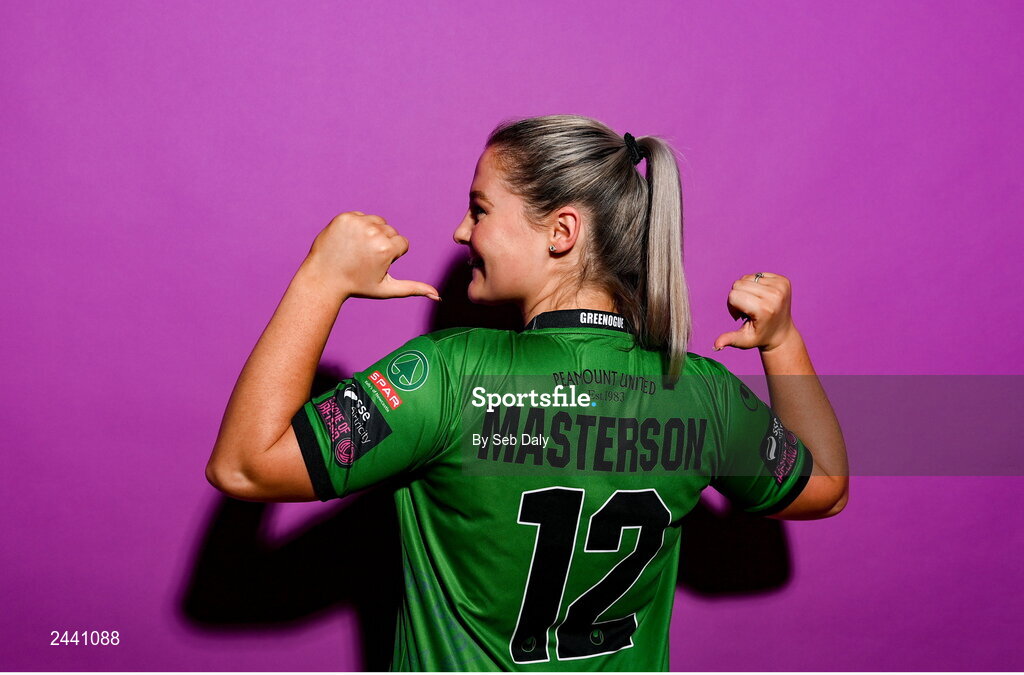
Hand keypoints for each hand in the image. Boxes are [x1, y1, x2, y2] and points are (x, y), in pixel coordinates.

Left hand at [306, 211, 439, 300]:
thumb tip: (438, 295)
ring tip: (356, 249)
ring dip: (371, 233)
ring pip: (377, 222)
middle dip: (382, 243)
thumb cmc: (357, 285)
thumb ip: (413, 289)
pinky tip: (347, 242)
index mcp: (387, 249)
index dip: (391, 256)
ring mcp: (357, 223)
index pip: (402, 243)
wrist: (323, 278)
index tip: (374, 265)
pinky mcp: (344, 217)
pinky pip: (361, 217)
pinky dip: (356, 227)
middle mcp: (374, 232)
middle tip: (363, 258)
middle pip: (390, 231)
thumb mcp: (386, 288)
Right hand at [713, 272, 795, 351]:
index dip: (732, 306)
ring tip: (754, 303)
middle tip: (747, 309)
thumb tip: (715, 345)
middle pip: (738, 284)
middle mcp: (774, 295)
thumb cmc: (760, 336)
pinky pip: (758, 275)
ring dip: (746, 290)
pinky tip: (762, 297)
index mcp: (764, 309)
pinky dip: (756, 285)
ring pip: (747, 278)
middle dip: (738, 296)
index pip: (733, 295)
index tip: (740, 316)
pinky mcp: (784, 281)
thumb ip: (729, 339)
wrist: (782, 332)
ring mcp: (781, 286)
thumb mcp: (744, 340)